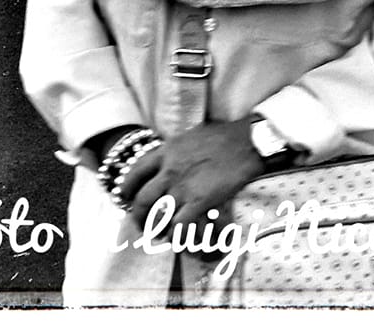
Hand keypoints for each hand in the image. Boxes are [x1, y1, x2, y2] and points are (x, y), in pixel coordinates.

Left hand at [124, 120, 268, 230]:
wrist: (246, 140)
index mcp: (166, 151)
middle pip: (142, 200)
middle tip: (142, 226)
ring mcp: (183, 187)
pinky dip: (176, 236)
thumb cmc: (224, 135)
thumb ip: (176, 150)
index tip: (126, 198)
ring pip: (157, 217)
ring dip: (156, 231)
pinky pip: (179, 226)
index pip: (134, 173)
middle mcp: (169, 170)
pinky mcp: (200, 201)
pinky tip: (179, 238)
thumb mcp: (190, 136)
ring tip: (159, 237)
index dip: (126, 189)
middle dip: (138, 217)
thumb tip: (172, 158)